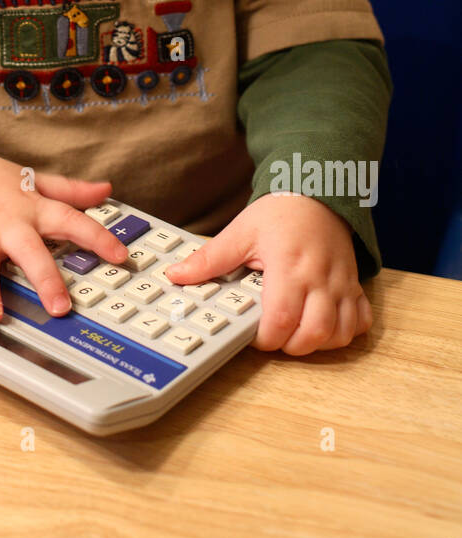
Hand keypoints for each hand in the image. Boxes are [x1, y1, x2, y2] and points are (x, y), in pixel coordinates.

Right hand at [0, 151, 129, 322]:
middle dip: (45, 278)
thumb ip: (69, 190)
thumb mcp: (34, 181)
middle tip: (59, 307)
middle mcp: (7, 224)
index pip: (71, 222)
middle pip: (29, 251)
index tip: (120, 256)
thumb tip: (105, 189)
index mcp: (32, 210)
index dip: (98, 238)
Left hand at [161, 192, 372, 354]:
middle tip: (274, 336)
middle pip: (314, 334)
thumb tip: (176, 276)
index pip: (280, 319)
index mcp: (288, 267)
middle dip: (291, 347)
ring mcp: (341, 283)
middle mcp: (319, 279)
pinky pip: (361, 321)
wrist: (317, 190)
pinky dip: (346, 331)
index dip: (264, 338)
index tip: (252, 333)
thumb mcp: (241, 231)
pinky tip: (326, 325)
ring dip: (319, 343)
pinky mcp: (355, 284)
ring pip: (340, 333)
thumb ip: (210, 258)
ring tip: (298, 333)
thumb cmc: (280, 212)